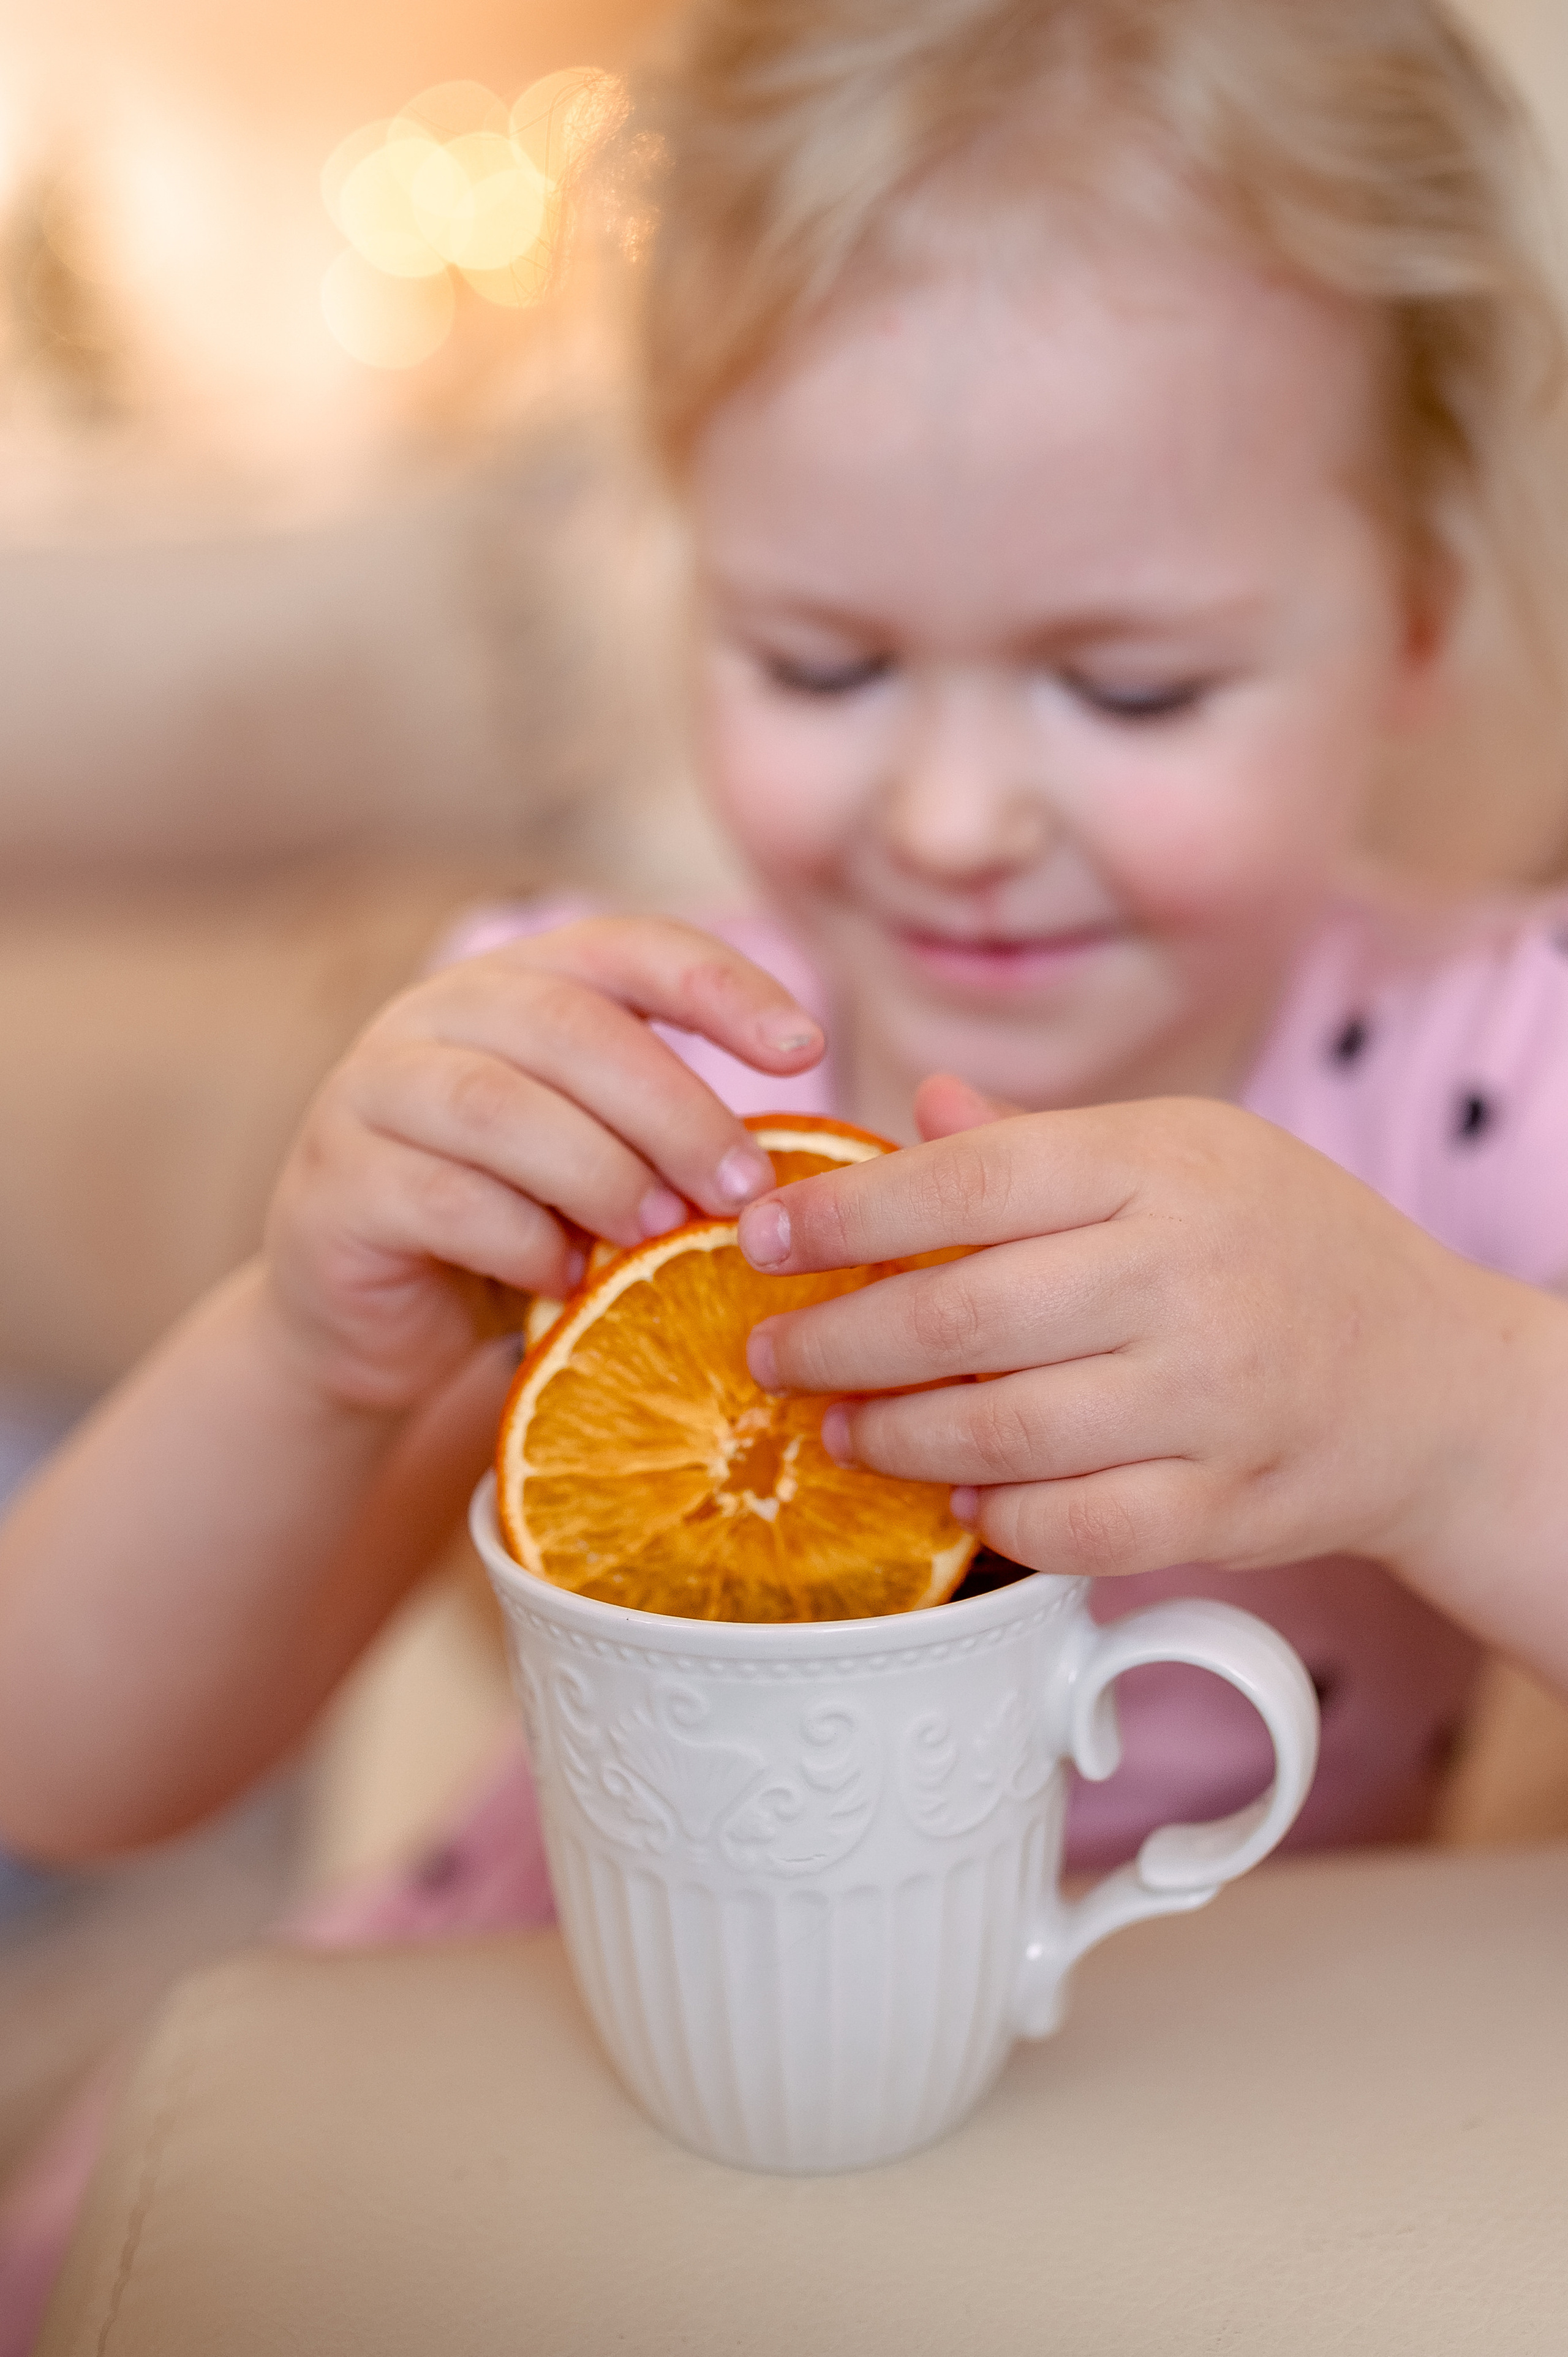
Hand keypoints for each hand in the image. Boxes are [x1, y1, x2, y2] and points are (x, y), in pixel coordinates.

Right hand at [263, 918, 822, 1410]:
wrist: (370, 1319)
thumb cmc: (513, 1225)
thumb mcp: (598, 1161)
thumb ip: (660, 1137)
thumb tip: (777, 1166)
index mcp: (518, 983)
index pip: (630, 948)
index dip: (722, 986)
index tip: (807, 1049)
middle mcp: (435, 1014)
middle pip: (569, 1026)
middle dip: (674, 1108)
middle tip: (743, 1188)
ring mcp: (371, 1092)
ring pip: (498, 1106)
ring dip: (600, 1173)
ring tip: (660, 1235)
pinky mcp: (338, 1186)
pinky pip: (442, 1198)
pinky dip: (522, 1242)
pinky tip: (565, 1280)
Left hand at [739, 1082, 1523, 1585]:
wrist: (1436, 1381)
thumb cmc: (1286, 1247)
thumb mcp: (1185, 1154)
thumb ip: (1042, 1142)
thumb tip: (914, 1107)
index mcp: (1163, 1165)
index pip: (967, 1181)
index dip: (843, 1215)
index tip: (756, 1239)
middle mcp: (1185, 1274)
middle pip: (960, 1317)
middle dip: (835, 1342)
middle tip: (770, 1354)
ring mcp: (1212, 1399)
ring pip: (1001, 1434)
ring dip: (894, 1439)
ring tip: (839, 1427)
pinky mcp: (1228, 1506)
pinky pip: (1074, 1530)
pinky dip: (998, 1523)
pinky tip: (957, 1499)